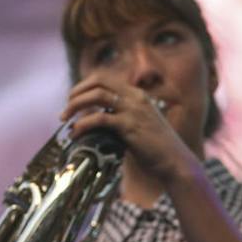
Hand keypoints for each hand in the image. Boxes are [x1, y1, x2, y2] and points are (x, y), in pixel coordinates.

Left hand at [62, 77, 200, 188]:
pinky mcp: (130, 126)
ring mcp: (133, 110)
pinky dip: (82, 124)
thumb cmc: (156, 149)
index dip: (85, 86)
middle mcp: (135, 97)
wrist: (176, 162)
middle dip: (76, 92)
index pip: (105, 78)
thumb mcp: (138, 126)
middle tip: (66, 109)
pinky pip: (100, 118)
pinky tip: (76, 134)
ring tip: (65, 119)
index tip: (73, 100)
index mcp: (138, 95)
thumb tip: (96, 121)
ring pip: (97, 95)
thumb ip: (120, 119)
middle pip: (99, 81)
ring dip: (75, 105)